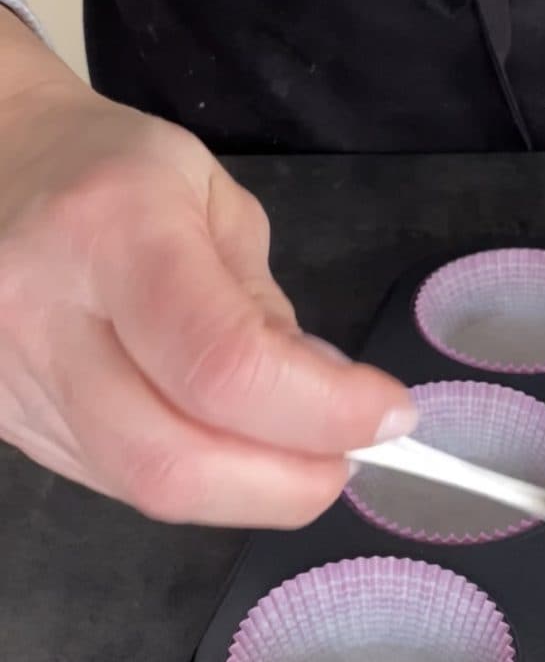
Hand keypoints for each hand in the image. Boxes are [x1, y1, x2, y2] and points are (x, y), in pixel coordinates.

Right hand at [0, 10, 414, 527]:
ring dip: (249, 490)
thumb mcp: (215, 204)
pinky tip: (228, 442)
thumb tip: (327, 404)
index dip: (325, 413)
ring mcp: (13, 382)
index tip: (389, 414)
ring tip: (296, 449)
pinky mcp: (11, 424)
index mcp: (113, 233)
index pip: (226, 367)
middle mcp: (43, 318)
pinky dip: (200, 478)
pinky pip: (121, 482)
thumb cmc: (113, 171)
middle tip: (346, 460)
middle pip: (172, 463)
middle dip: (287, 485)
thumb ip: (267, 308)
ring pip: (143, 489)